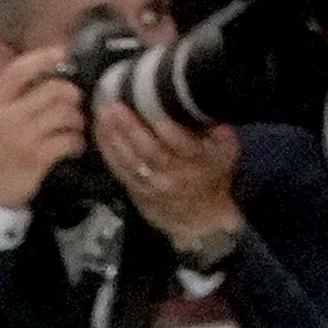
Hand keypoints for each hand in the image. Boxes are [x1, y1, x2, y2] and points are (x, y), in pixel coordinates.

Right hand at [0, 46, 88, 220]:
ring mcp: (22, 139)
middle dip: (72, 96)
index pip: (19, 71)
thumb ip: (17, 96)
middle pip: (53, 90)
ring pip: (65, 114)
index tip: (62, 52)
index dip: (43, 58)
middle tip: (74, 105)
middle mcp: (8, 118)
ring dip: (77, 121)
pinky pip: (68, 140)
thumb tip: (50, 71)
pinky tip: (73, 147)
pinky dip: (77, 143)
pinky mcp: (36, 159)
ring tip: (74, 129)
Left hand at [90, 86, 245, 263]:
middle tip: (116, 106)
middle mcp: (172, 175)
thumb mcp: (227, 155)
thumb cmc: (213, 179)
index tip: (154, 110)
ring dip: (114, 136)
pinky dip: (107, 150)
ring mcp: (152, 185)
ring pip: (130, 160)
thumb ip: (223, 134)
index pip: (181, 145)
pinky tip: (100, 132)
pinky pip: (119, 170)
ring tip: (103, 115)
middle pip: (148, 151)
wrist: (200, 220)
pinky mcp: (137, 190)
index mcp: (197, 163)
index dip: (168, 129)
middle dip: (131, 128)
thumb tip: (214, 115)